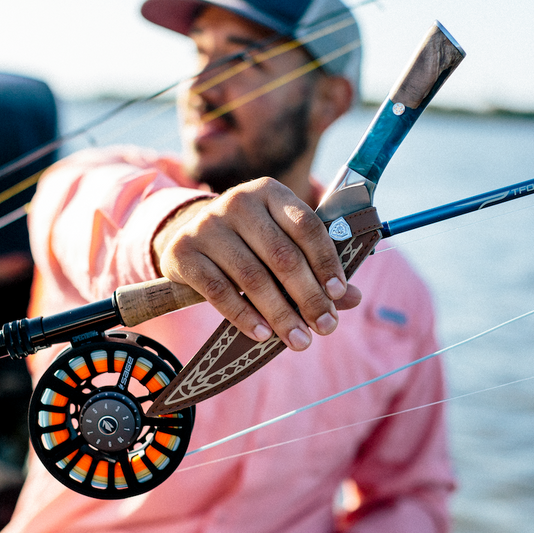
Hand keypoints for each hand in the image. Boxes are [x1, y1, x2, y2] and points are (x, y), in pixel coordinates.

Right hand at [154, 177, 361, 350]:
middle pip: (282, 255)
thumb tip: (351, 297)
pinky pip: (219, 291)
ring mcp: (207, 225)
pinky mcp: (182, 252)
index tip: (339, 294)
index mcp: (270, 192)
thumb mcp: (281, 242)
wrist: (188, 237)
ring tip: (299, 340)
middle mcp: (237, 202)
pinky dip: (244, 316)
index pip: (306, 226)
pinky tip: (263, 334)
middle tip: (326, 327)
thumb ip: (314, 265)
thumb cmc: (249, 242)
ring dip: (280, 314)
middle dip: (308, 297)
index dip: (326, 261)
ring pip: (252, 277)